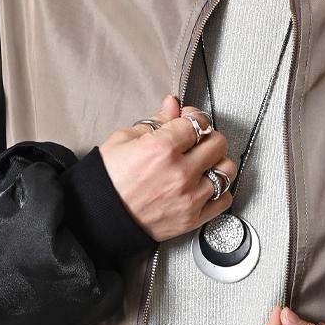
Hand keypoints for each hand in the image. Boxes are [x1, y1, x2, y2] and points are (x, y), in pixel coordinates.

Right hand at [96, 94, 237, 242]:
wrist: (98, 217)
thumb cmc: (106, 181)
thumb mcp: (124, 140)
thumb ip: (155, 122)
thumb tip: (172, 106)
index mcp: (161, 148)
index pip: (198, 122)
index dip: (193, 118)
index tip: (189, 122)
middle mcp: (180, 172)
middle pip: (218, 143)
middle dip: (208, 137)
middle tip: (197, 142)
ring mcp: (189, 197)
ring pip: (226, 171)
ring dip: (217, 164)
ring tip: (203, 165)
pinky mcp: (192, 218)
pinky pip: (223, 200)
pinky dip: (219, 191)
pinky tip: (204, 186)